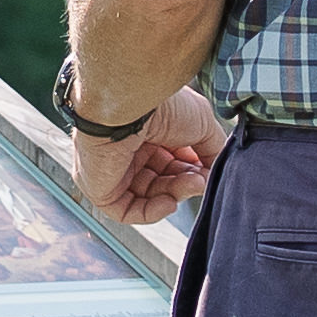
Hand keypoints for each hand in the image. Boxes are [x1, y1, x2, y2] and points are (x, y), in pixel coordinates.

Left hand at [73, 85, 227, 224]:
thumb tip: (216, 172)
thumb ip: (213, 150)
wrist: (129, 103)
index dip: (195, 169)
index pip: (176, 161)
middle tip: (200, 180)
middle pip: (165, 181)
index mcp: (152, 131)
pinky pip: (128, 211)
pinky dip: (152, 213)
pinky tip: (169, 202)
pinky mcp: (101, 188)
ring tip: (190, 186)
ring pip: (150, 197)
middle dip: (187, 184)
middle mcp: (132, 149)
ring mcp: (115, 170)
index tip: (210, 170)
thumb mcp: (203, 123)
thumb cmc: (162, 104)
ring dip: (174, 196)